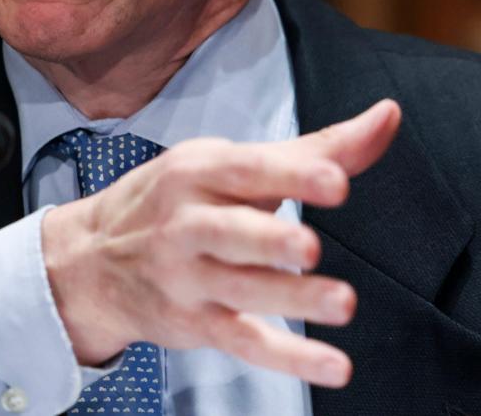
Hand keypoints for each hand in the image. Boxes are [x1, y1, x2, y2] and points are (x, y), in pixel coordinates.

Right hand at [41, 98, 400, 387]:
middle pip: (230, 233)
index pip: (246, 171)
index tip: (336, 181)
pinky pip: (245, 343)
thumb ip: (316, 148)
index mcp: (198, 171)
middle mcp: (187, 224)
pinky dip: (289, 359)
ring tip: (342, 303)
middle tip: (309, 247)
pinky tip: (332, 365)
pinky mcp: (197, 324)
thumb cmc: (177, 199)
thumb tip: (389, 115)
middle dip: (269, 240)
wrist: (91, 260)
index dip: (291, 176)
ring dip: (292, 300)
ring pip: (242, 292)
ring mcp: (188, 278)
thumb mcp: (231, 162)